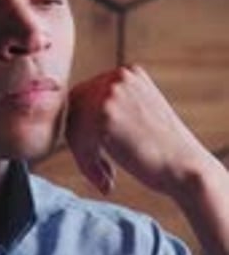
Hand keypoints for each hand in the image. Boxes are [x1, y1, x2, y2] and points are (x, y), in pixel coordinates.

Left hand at [66, 65, 210, 199]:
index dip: (83, 129)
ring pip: (73, 126)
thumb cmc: (163, 150)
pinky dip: (87, 166)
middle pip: (74, 108)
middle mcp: (118, 76)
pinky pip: (78, 143)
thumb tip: (68, 116)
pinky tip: (106, 181)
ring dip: (83, 155)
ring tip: (104, 177)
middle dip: (79, 141)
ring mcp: (110, 93)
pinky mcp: (104, 115)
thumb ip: (110, 108)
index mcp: (128, 72)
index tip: (94, 155)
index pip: (84, 96)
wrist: (185, 167)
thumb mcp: (138, 115)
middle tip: (97, 170)